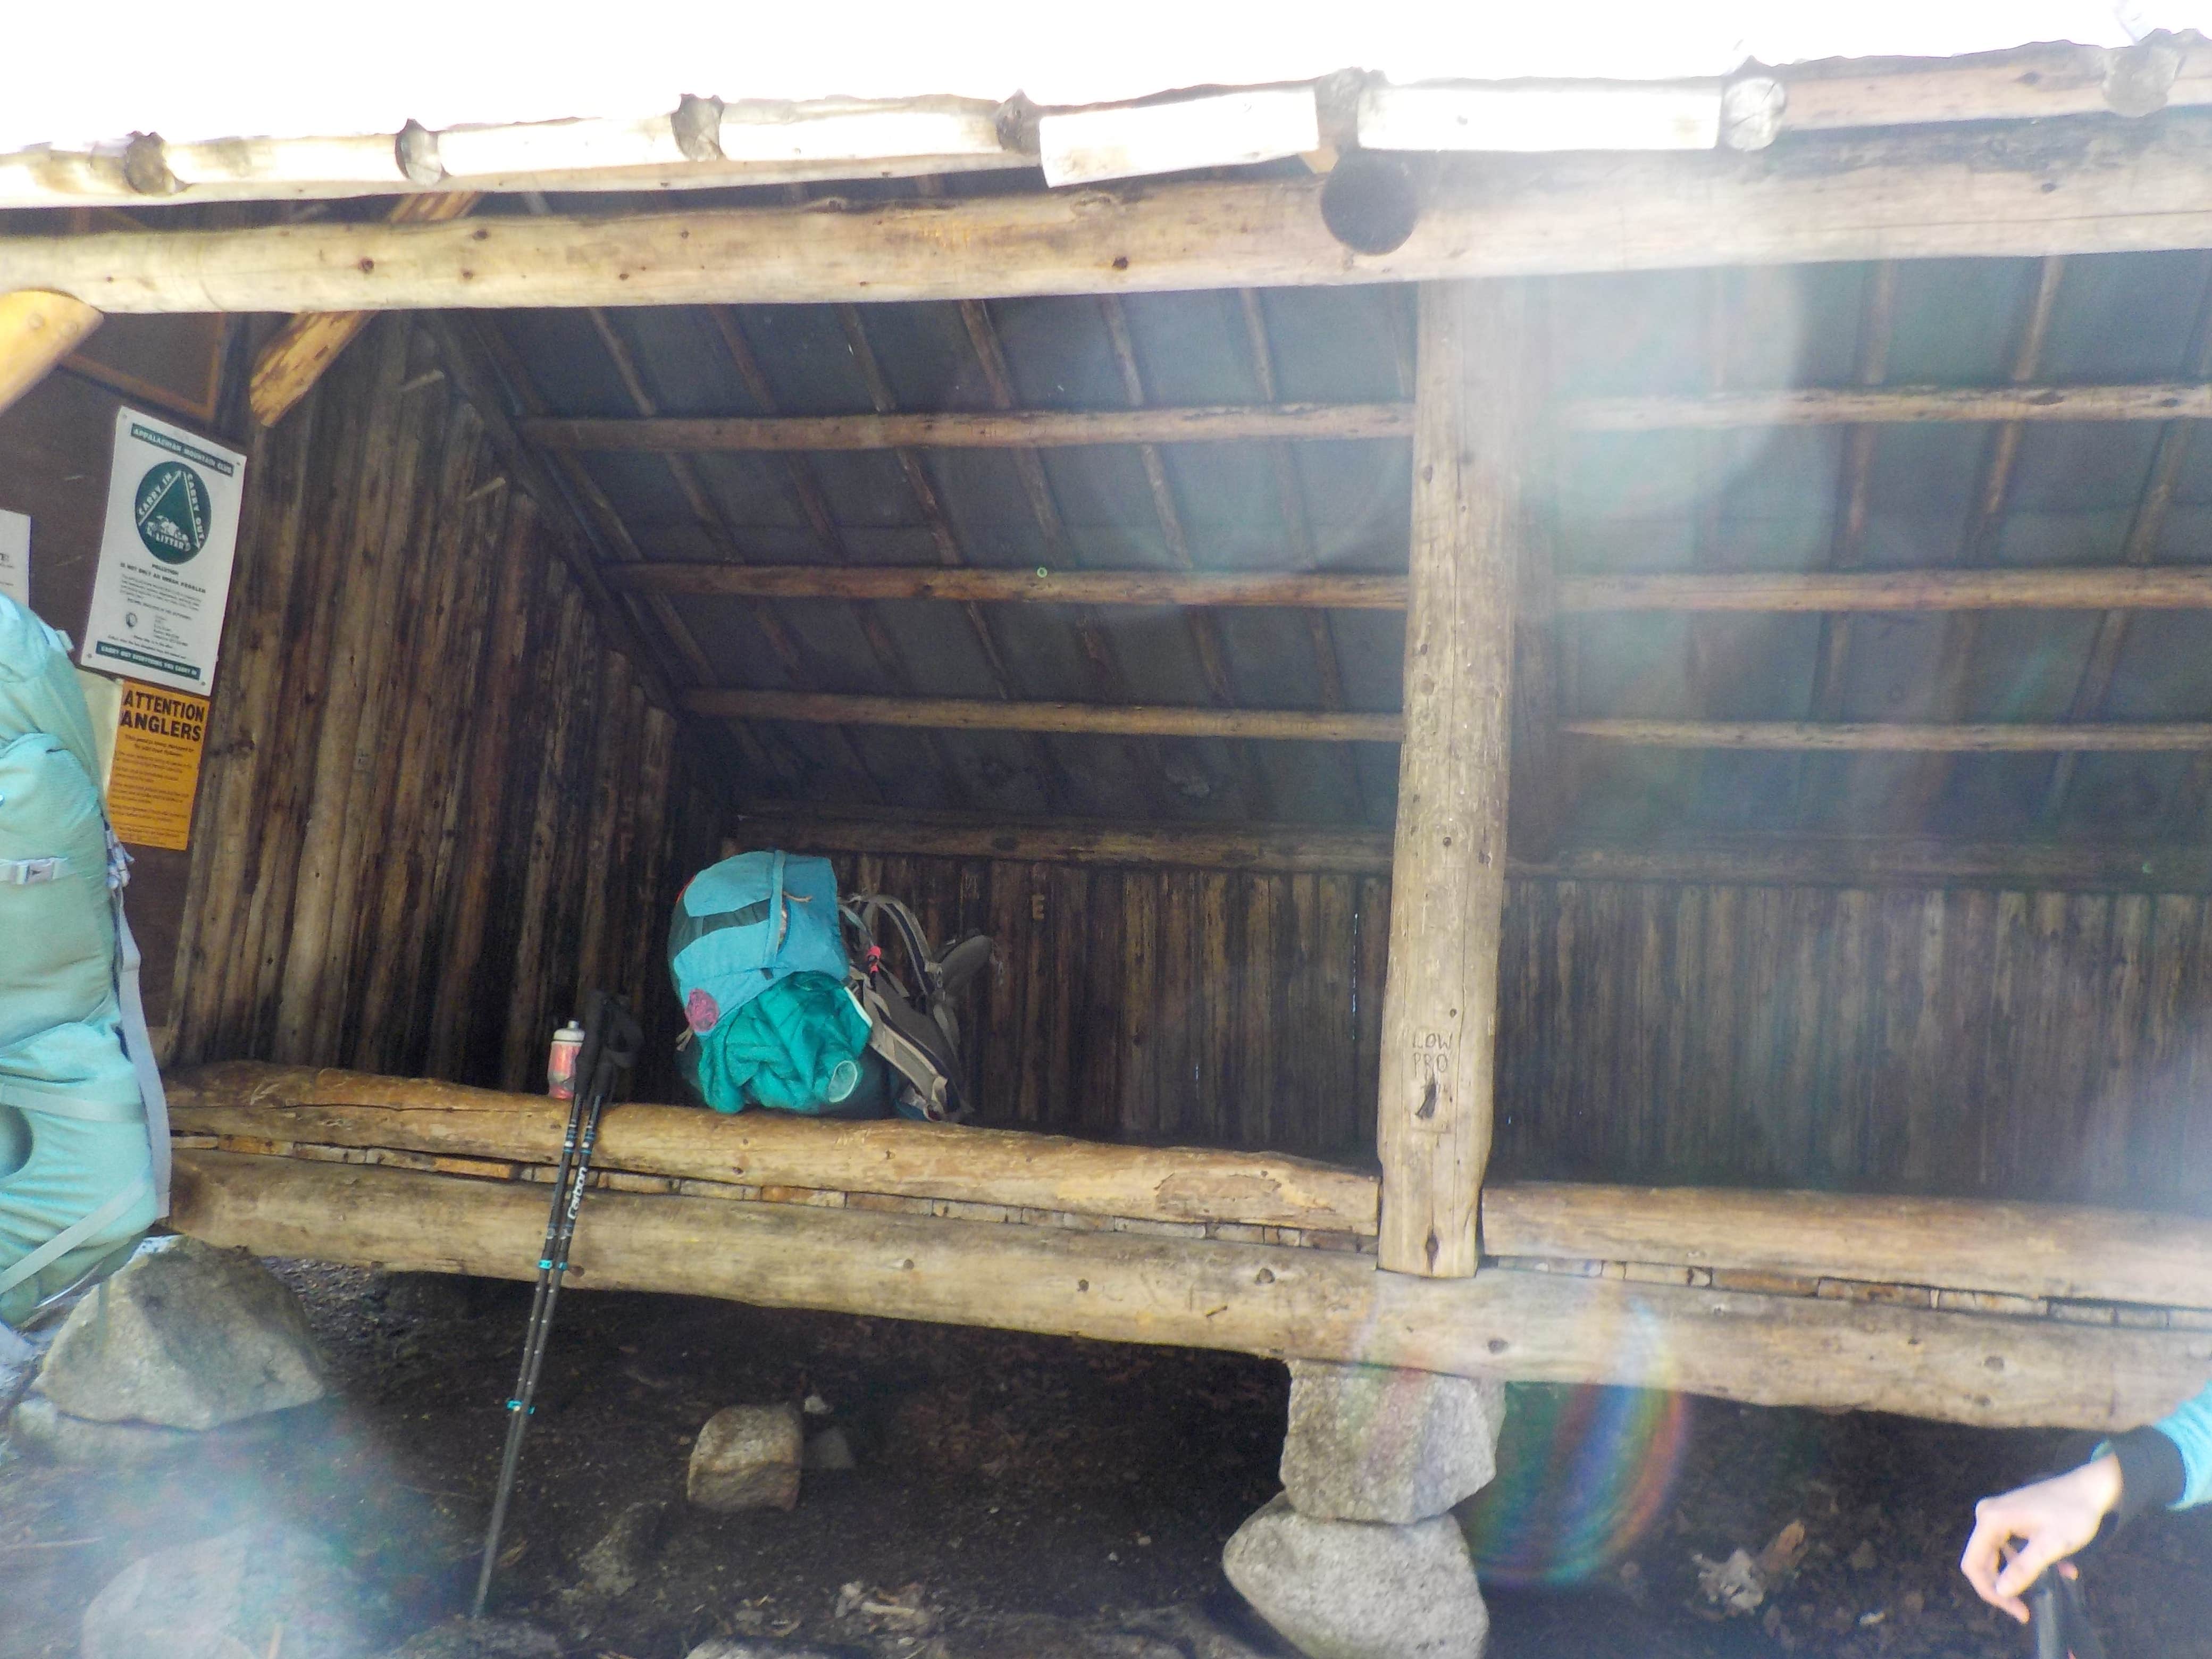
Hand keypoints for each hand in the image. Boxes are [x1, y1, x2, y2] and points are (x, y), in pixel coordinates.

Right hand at [1959, 1455, 2121, 1622]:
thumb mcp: (2051, 1545)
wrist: (2090, 1487)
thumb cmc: (2072, 1515)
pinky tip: (2060, 1569)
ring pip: (1998, 1556)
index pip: (1973, 1564)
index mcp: (1991, 1520)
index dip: (1990, 1592)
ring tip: (2051, 1586)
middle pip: (1983, 1561)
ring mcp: (1999, 1515)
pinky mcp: (2011, 1517)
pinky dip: (2030, 1562)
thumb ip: (2024, 1568)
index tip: (2017, 1610)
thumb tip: (2001, 1591)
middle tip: (2026, 1610)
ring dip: (2021, 1575)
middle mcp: (1988, 1515)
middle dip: (2004, 1588)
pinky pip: (2011, 1547)